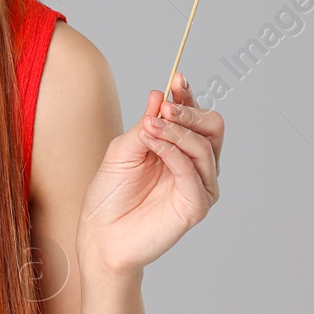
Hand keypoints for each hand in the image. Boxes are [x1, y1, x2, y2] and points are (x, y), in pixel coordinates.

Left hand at [75, 72, 223, 276]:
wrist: (100, 234)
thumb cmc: (110, 194)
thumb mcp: (123, 149)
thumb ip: (146, 123)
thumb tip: (160, 94)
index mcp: (180, 148)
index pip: (195, 116)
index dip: (188, 96)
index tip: (177, 79)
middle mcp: (195, 165)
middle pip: (213, 127)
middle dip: (190, 111)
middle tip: (165, 107)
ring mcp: (199, 185)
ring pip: (204, 146)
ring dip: (176, 130)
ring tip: (150, 126)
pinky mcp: (197, 204)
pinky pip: (192, 170)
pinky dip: (172, 151)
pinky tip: (152, 142)